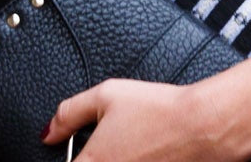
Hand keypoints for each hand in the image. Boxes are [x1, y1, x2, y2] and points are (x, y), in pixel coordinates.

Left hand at [46, 78, 244, 161]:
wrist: (202, 127)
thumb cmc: (158, 109)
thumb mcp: (106, 95)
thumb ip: (68, 114)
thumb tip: (48, 133)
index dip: (71, 157)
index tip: (81, 151)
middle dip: (91, 160)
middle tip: (108, 147)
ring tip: (128, 149)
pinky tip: (143, 156)